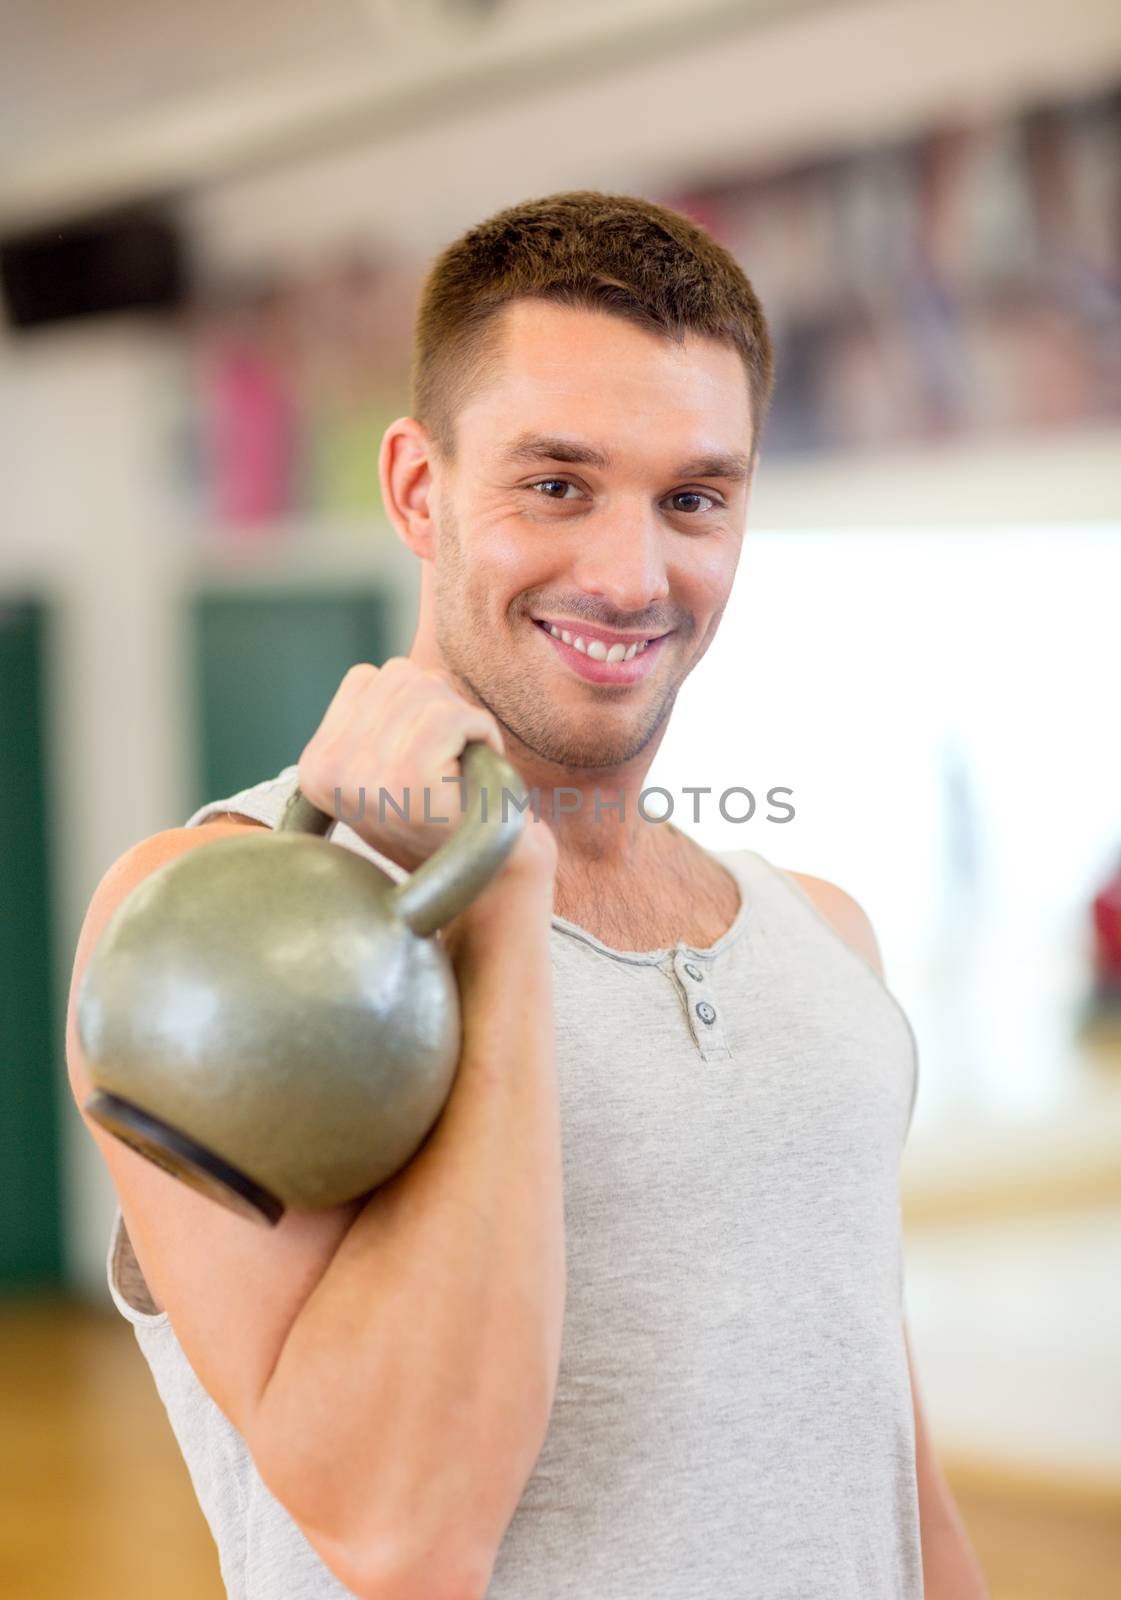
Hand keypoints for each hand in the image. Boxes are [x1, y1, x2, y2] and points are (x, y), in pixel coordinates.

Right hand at [298, 658, 515, 874]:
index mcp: (316, 765)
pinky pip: (454, 715)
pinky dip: (481, 733)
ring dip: (462, 723)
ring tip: (459, 773)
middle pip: (399, 675)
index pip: (366, 678)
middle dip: (439, 710)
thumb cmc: (448, 815)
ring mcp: (364, 775)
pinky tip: (475, 775)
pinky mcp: (406, 777)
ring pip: (427, 689)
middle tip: (448, 768)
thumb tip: (391, 672)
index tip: (422, 759)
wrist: (489, 878)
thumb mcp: (390, 762)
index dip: (411, 707)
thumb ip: (377, 714)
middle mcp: (328, 769)